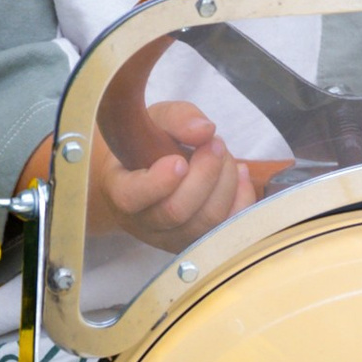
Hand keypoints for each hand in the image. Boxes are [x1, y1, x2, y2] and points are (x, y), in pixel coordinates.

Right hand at [88, 100, 260, 240]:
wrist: (152, 171)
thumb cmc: (149, 144)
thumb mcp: (156, 120)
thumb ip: (177, 118)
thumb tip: (205, 130)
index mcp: (120, 189)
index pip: (131, 197)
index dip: (159, 181)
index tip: (179, 160)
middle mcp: (141, 221)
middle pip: (176, 211)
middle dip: (205, 174)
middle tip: (215, 143)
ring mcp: (170, 238)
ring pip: (206, 222)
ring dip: (226, 183)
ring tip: (224, 155)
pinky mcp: (198, 243)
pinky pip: (228, 229)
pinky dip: (242, 198)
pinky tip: (239, 173)